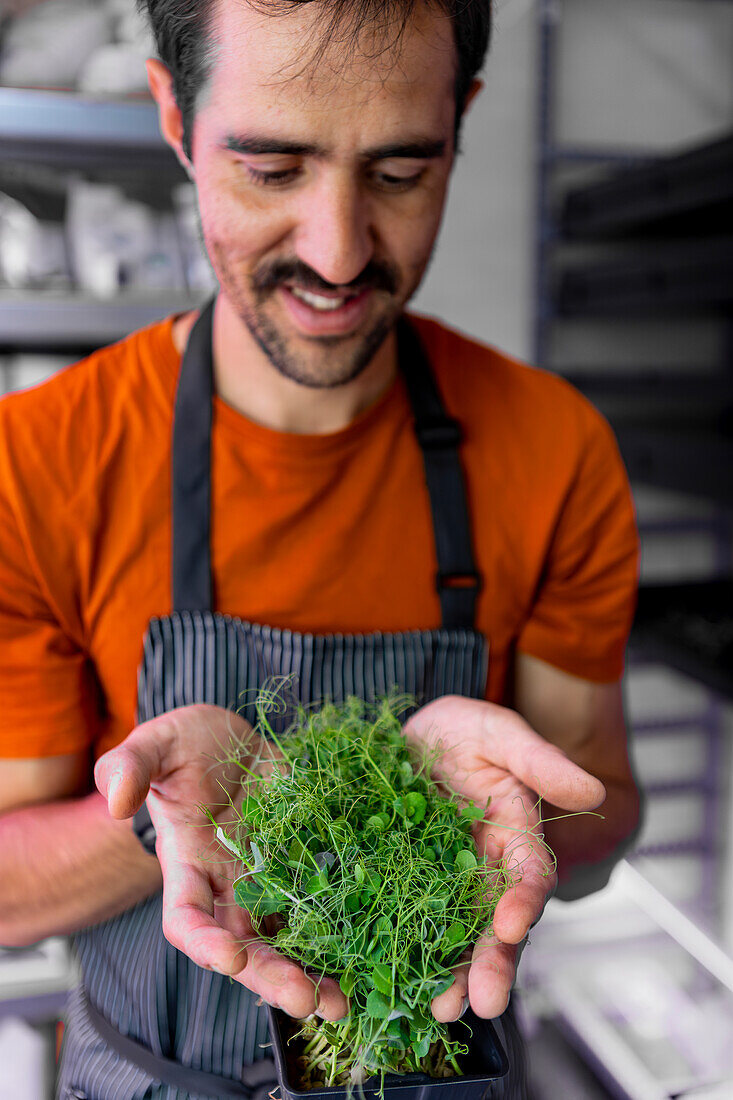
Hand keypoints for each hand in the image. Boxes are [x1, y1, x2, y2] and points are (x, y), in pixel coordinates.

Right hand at [94, 704, 347, 1020]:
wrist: (231, 739)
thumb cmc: (184, 745)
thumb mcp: (155, 744)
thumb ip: (129, 767)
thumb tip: (116, 802)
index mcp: (186, 865)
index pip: (186, 919)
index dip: (204, 943)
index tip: (228, 957)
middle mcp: (225, 885)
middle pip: (242, 947)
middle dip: (270, 977)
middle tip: (305, 1001)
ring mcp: (265, 879)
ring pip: (284, 939)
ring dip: (310, 974)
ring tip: (339, 1003)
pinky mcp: (300, 864)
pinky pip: (321, 906)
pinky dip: (342, 933)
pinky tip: (367, 953)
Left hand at [402, 695, 604, 1020]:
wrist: (414, 734)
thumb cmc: (465, 731)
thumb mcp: (500, 733)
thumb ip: (540, 761)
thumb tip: (590, 789)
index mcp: (516, 833)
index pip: (529, 874)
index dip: (523, 900)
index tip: (511, 924)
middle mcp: (485, 867)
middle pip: (495, 921)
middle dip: (492, 962)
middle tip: (484, 1001)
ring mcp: (445, 880)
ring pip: (454, 934)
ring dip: (452, 974)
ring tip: (442, 1009)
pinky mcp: (405, 884)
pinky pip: (407, 922)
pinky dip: (403, 953)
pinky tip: (392, 981)